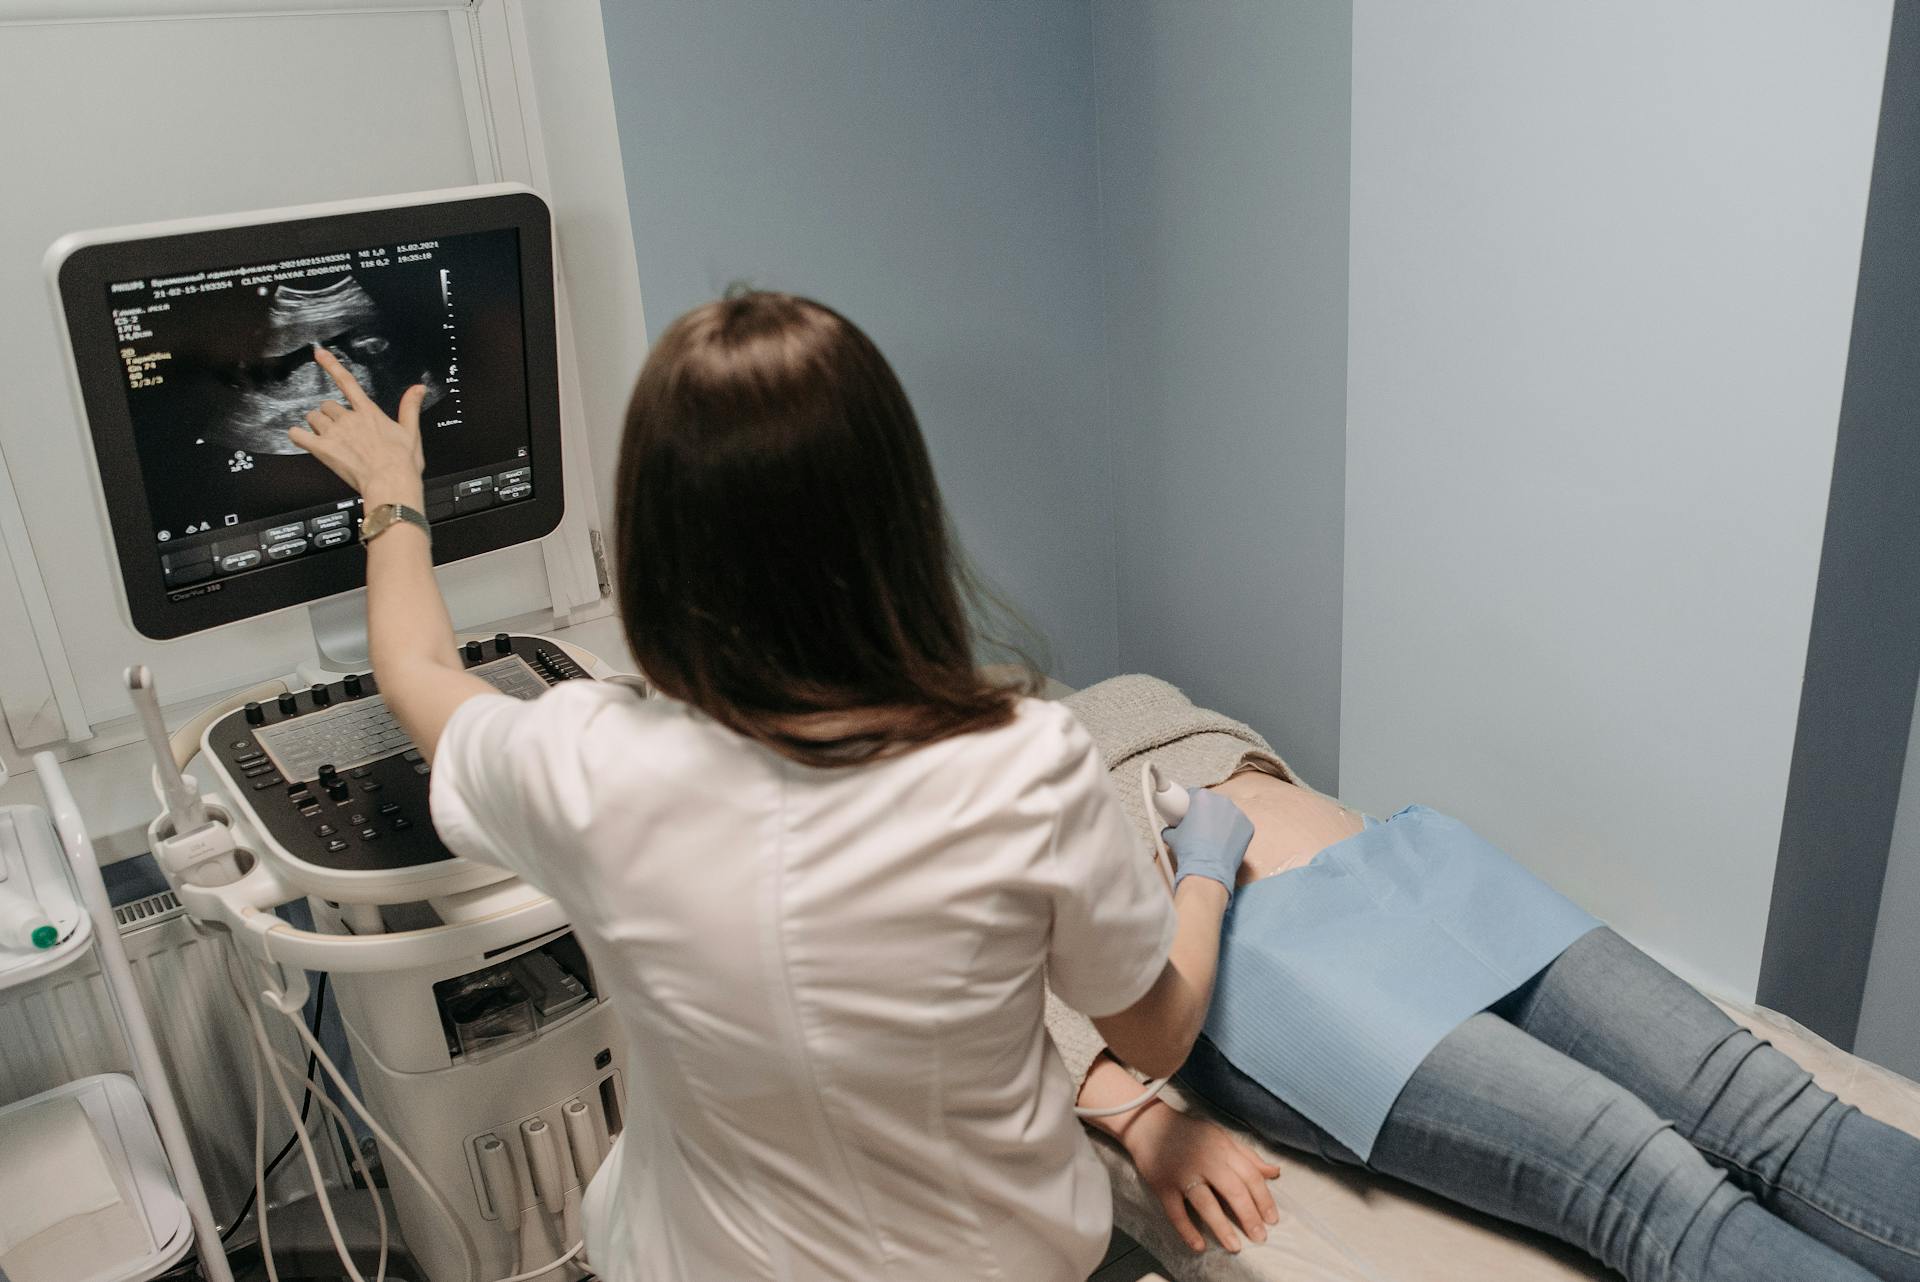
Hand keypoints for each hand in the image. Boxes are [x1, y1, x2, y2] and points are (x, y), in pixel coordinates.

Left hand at [288, 345, 426, 506]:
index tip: (320, 353)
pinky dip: (297, 435)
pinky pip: (298, 435)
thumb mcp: (412, 432)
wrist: (391, 482)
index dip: (331, 365)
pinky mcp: (322, 449)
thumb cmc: (402, 462)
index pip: (347, 382)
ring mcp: (334, 433)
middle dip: (331, 415)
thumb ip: (410, 407)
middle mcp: (349, 418)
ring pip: (313, 418)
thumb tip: (418, 388)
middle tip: (341, 430)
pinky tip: (302, 438)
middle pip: (327, 405)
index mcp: (369, 412)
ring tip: (327, 437)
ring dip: (317, 424)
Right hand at [1121, 1099, 1280, 1253]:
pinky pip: (1176, 1212)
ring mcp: (1183, 1173)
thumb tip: (1275, 1172)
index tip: (1272, 1220)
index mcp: (1223, 1148)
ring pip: (1206, 1203)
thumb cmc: (1190, 1133)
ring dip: (1222, 1227)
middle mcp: (1205, 1160)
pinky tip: (1200, 1245)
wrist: (1149, 1125)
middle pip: (1233, 1191)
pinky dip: (1187, 1230)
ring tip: (1235, 1247)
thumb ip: (1248, 1156)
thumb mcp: (1221, 1137)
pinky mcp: (1163, 1185)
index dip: (1264, 1199)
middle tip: (1260, 1238)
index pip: (1250, 1176)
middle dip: (1249, 1216)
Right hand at [1165, 789, 1255, 896]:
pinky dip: (1233, 832)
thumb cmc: (1190, 851)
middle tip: (1198, 828)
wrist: (1207, 869)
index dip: (1189, 804)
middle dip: (1206, 812)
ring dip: (1220, 821)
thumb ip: (1172, 826)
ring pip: (1227, 813)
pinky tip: (1224, 844)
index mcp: (1202, 797)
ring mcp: (1238, 813)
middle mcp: (1223, 801)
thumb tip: (1172, 829)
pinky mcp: (1248, 826)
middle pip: (1212, 802)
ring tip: (1212, 838)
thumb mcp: (1171, 835)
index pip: (1194, 794)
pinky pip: (1238, 826)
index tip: (1187, 814)